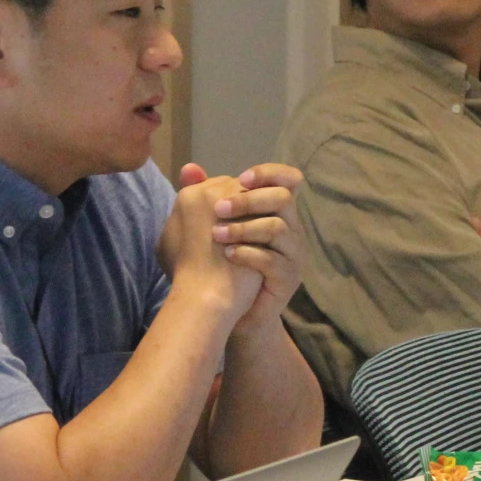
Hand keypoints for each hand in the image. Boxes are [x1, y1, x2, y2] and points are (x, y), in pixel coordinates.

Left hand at [177, 162, 305, 341]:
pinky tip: (226, 255)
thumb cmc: (224, 265)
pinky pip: (272, 260)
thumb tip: (187, 168)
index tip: (240, 179)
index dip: (268, 173)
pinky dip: (247, 254)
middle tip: (218, 209)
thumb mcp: (212, 226)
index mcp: (277, 212)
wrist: (233, 312)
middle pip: (283, 198)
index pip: (288, 179)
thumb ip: (204, 197)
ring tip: (215, 236)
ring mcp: (293, 254)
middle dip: (248, 200)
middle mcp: (291, 229)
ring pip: (277, 228)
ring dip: (243, 228)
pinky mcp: (288, 278)